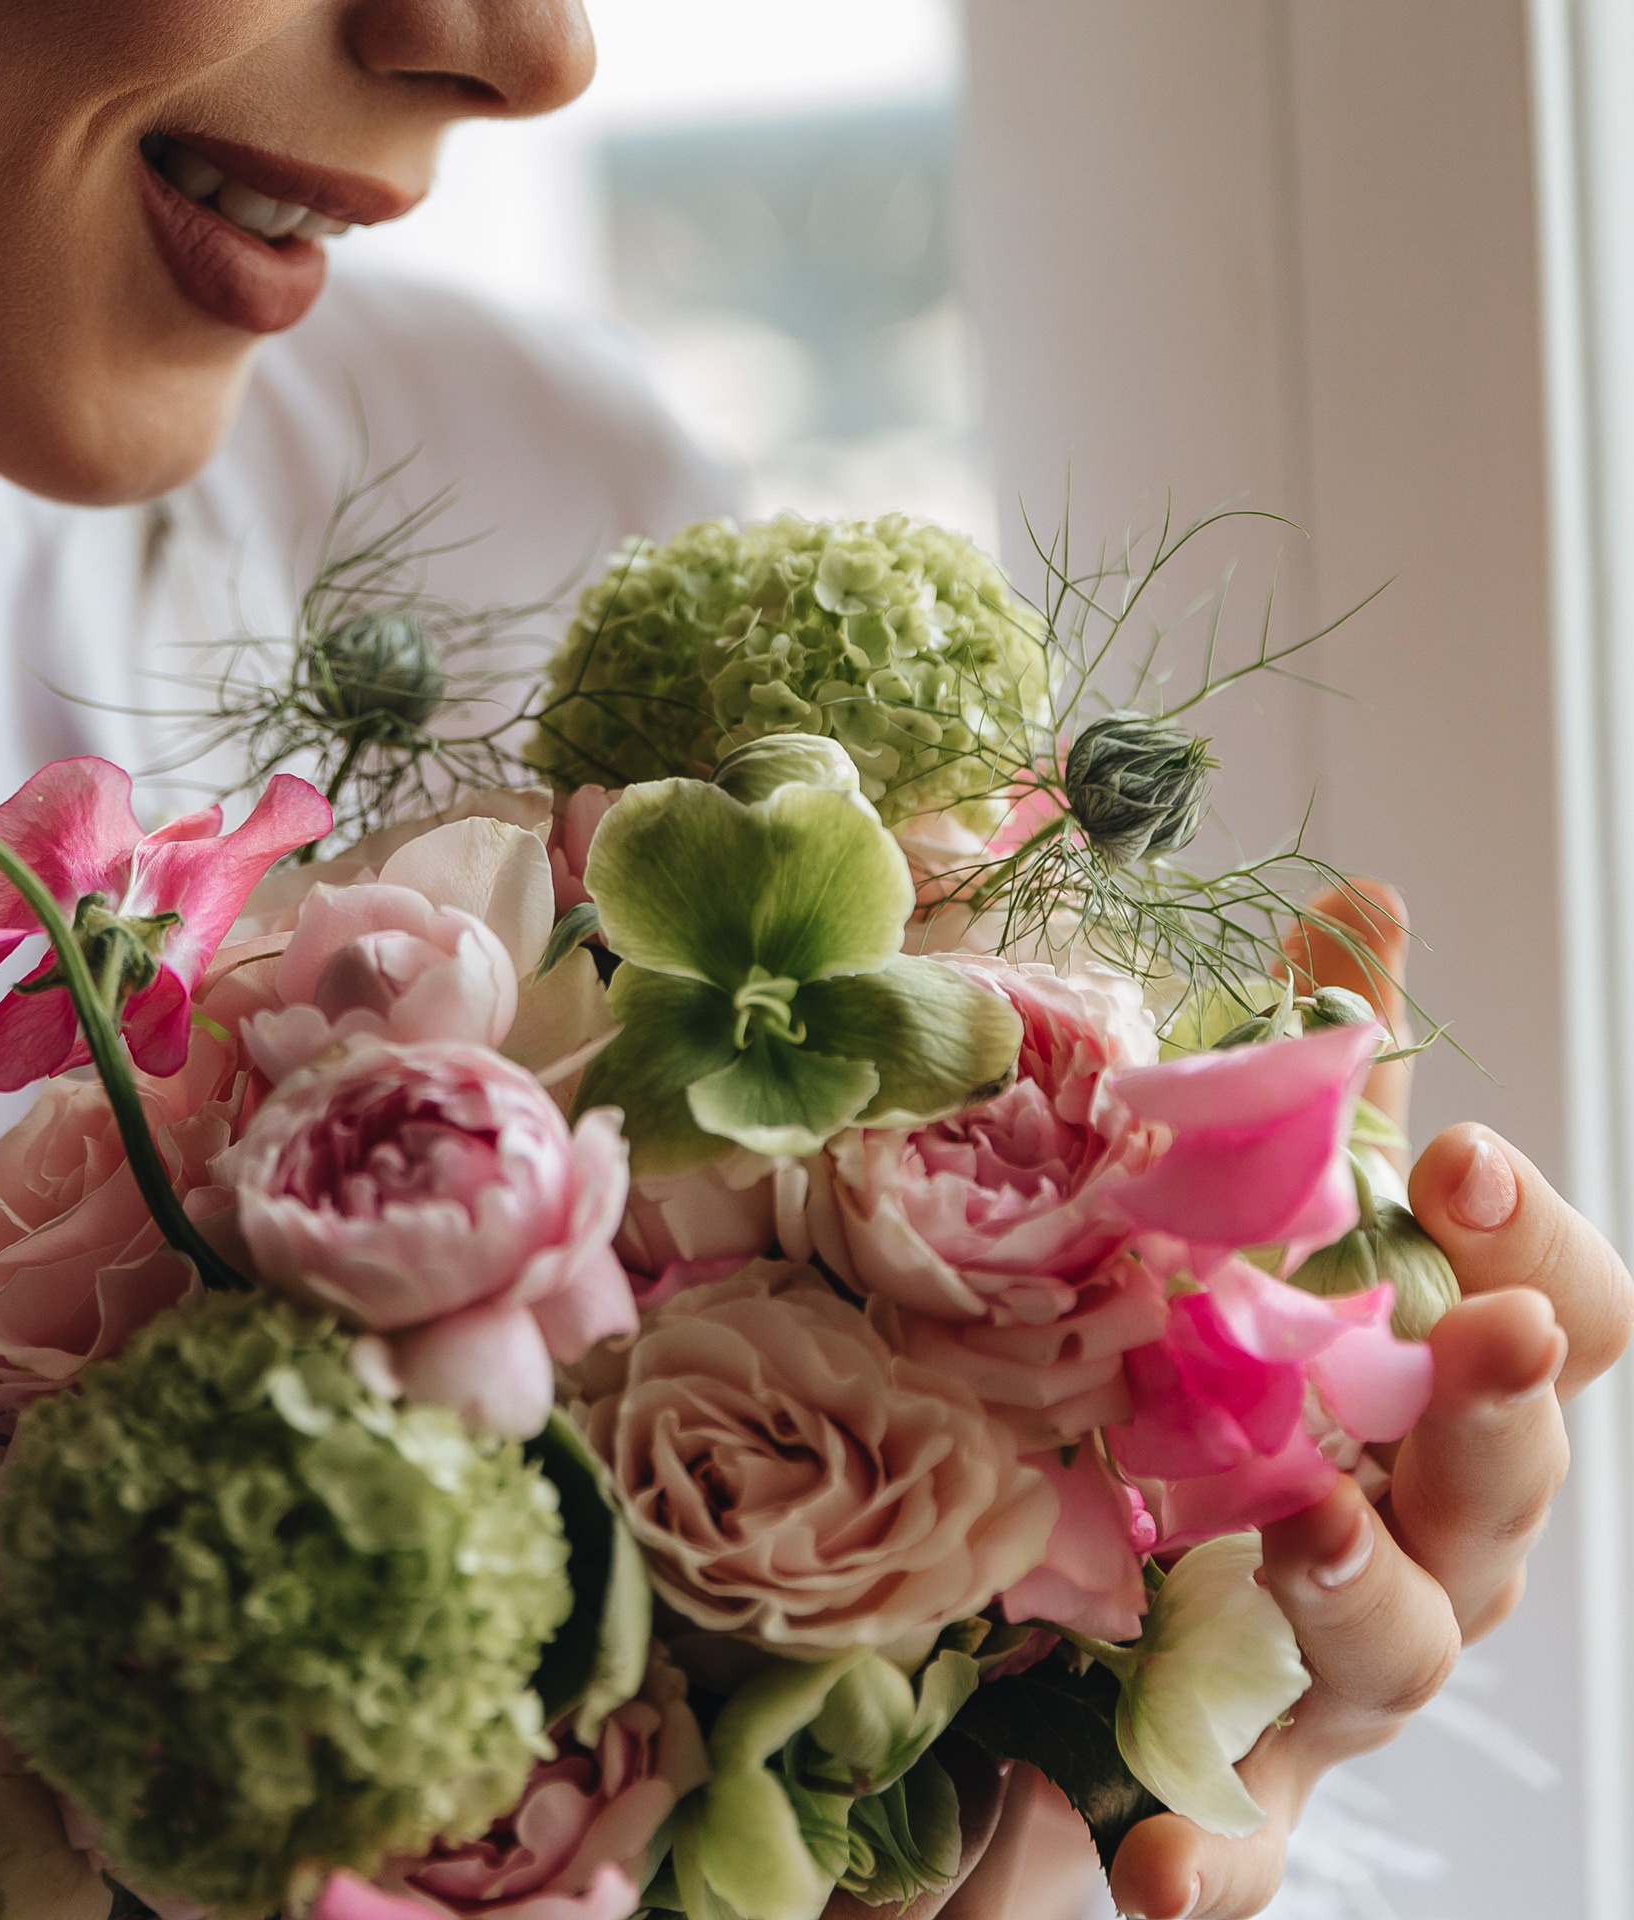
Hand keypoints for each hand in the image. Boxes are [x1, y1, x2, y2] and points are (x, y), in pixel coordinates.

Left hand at [1102, 884, 1633, 1916]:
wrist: (1184, 1575)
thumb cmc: (1278, 1374)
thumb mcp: (1299, 1212)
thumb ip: (1335, 1061)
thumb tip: (1356, 896)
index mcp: (1465, 1381)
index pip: (1567, 1313)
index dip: (1538, 1240)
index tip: (1468, 1161)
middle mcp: (1444, 1523)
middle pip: (1513, 1469)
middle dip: (1495, 1396)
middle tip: (1466, 1332)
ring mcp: (1359, 1656)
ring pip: (1403, 1636)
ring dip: (1359, 1578)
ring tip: (1300, 1524)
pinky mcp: (1253, 1770)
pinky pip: (1250, 1833)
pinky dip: (1214, 1866)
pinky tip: (1149, 1890)